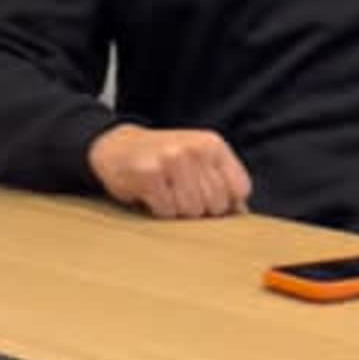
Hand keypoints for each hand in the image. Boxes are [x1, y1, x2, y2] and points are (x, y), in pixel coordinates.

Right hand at [86, 126, 251, 219]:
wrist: (115, 147)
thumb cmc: (161, 160)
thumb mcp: (198, 161)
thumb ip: (222, 182)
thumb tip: (243, 214)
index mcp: (213, 145)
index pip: (239, 190)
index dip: (223, 202)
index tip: (205, 195)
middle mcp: (195, 149)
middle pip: (216, 205)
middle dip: (198, 208)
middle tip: (178, 191)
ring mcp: (172, 160)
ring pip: (192, 211)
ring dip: (176, 210)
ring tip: (164, 192)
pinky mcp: (149, 175)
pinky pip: (166, 212)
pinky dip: (157, 210)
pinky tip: (149, 193)